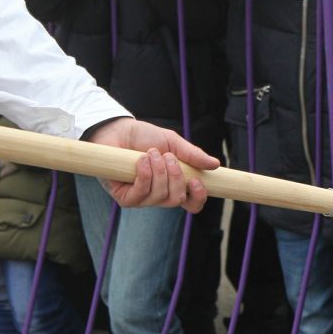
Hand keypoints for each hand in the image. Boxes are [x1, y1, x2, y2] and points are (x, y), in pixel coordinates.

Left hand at [84, 117, 216, 211]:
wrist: (117, 130)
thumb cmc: (144, 137)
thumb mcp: (172, 142)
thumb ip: (192, 154)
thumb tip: (215, 165)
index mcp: (174, 184)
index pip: (192, 203)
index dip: (198, 197)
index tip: (196, 181)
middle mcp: (159, 195)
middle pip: (176, 200)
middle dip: (175, 177)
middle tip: (167, 156)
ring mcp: (142, 199)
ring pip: (159, 197)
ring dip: (158, 172)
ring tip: (151, 153)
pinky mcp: (125, 198)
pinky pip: (140, 195)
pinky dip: (144, 176)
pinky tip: (141, 161)